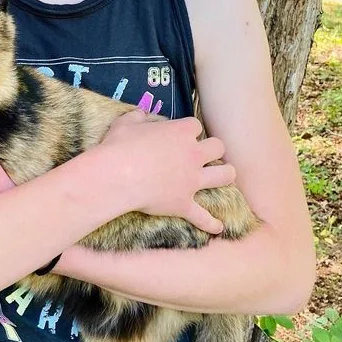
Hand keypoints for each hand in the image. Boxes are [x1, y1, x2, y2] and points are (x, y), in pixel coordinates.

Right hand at [96, 111, 234, 234]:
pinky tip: (218, 227)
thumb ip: (136, 117)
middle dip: (213, 149)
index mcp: (180, 132)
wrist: (116, 176)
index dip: (189, 130)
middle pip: (217, 147)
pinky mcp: (184, 204)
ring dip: (225, 175)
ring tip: (224, 176)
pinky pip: (203, 216)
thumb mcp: (124, 123)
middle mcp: (193, 154)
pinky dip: (211, 223)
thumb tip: (141, 114)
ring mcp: (192, 181)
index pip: (195, 126)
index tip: (181, 135)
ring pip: (224, 176)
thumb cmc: (119, 146)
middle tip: (205, 154)